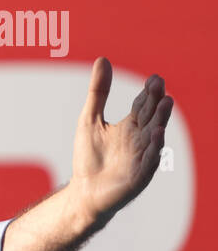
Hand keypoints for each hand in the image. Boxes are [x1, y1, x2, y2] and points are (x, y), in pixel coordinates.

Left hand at [70, 56, 172, 226]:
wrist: (84, 191)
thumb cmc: (89, 156)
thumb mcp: (90, 119)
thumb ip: (98, 92)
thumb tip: (102, 59)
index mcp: (131, 126)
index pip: (143, 105)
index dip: (148, 93)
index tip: (154, 78)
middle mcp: (140, 139)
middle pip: (151, 117)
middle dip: (156, 102)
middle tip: (159, 85)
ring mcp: (141, 157)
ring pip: (154, 135)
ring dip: (160, 120)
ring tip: (165, 103)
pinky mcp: (138, 175)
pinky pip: (149, 160)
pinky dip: (153, 148)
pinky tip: (156, 134)